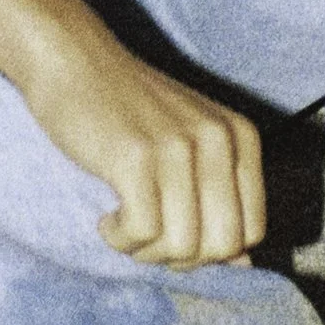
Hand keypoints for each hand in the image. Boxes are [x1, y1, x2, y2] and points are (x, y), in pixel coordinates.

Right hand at [19, 24, 266, 263]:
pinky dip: (120, 239)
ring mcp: (178, 148)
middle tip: (146, 234)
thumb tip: (243, 266)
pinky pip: (142, 233)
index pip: (252, 231)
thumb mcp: (189, 143)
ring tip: (123, 224)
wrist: (72, 58)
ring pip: (182, 247)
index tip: (173, 231)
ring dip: (145, 251)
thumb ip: (221, 198)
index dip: (211, 249)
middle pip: (222, 246)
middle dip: (181, 257)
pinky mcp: (136, 158)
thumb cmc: (127, 108)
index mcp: (240, 138)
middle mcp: (219, 140)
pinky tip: (106, 218)